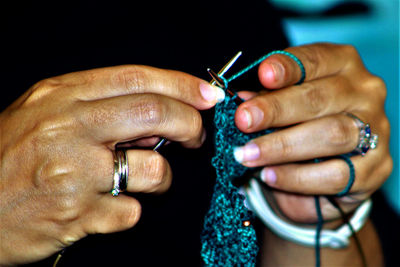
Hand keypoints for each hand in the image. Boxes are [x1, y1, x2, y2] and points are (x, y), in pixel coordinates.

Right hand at [0, 65, 223, 264]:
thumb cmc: (12, 156)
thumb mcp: (46, 112)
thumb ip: (100, 105)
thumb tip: (157, 118)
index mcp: (62, 96)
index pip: (136, 79)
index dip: (181, 84)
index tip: (207, 95)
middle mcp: (69, 128)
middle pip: (154, 113)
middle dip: (190, 124)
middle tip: (196, 136)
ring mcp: (74, 173)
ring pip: (153, 168)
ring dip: (162, 177)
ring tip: (145, 179)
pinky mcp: (78, 215)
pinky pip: (133, 212)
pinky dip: (133, 210)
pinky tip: (111, 206)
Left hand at [234, 43, 391, 221]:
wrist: (328, 168)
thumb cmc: (302, 124)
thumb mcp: (283, 103)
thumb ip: (267, 98)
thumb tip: (242, 100)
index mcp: (342, 65)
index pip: (315, 60)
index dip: (288, 67)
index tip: (263, 75)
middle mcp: (365, 92)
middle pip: (318, 98)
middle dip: (275, 110)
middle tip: (244, 120)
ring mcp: (376, 129)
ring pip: (329, 134)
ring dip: (282, 146)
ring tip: (248, 155)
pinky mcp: (376, 167)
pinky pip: (335, 174)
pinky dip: (297, 177)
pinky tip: (270, 175)